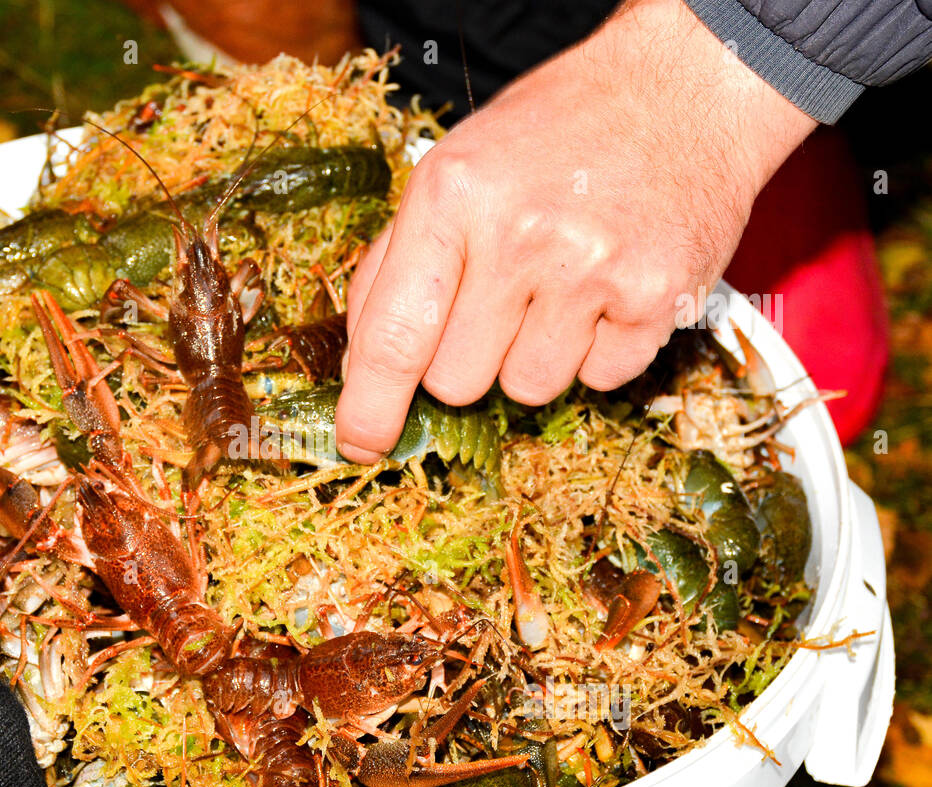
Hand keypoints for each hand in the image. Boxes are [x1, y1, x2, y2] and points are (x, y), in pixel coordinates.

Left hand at [335, 0, 815, 461]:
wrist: (683, 87)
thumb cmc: (555, 133)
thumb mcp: (453, 169)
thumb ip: (396, 262)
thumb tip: (363, 362)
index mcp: (453, 196)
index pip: (394, 336)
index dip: (370, 407)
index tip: (360, 443)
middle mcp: (520, 235)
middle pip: (455, 382)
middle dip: (464, 360)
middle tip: (497, 301)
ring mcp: (593, 270)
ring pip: (526, 389)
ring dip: (532, 356)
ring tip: (557, 285)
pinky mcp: (656, 298)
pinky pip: (599, 380)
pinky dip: (597, 351)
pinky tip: (605, 290)